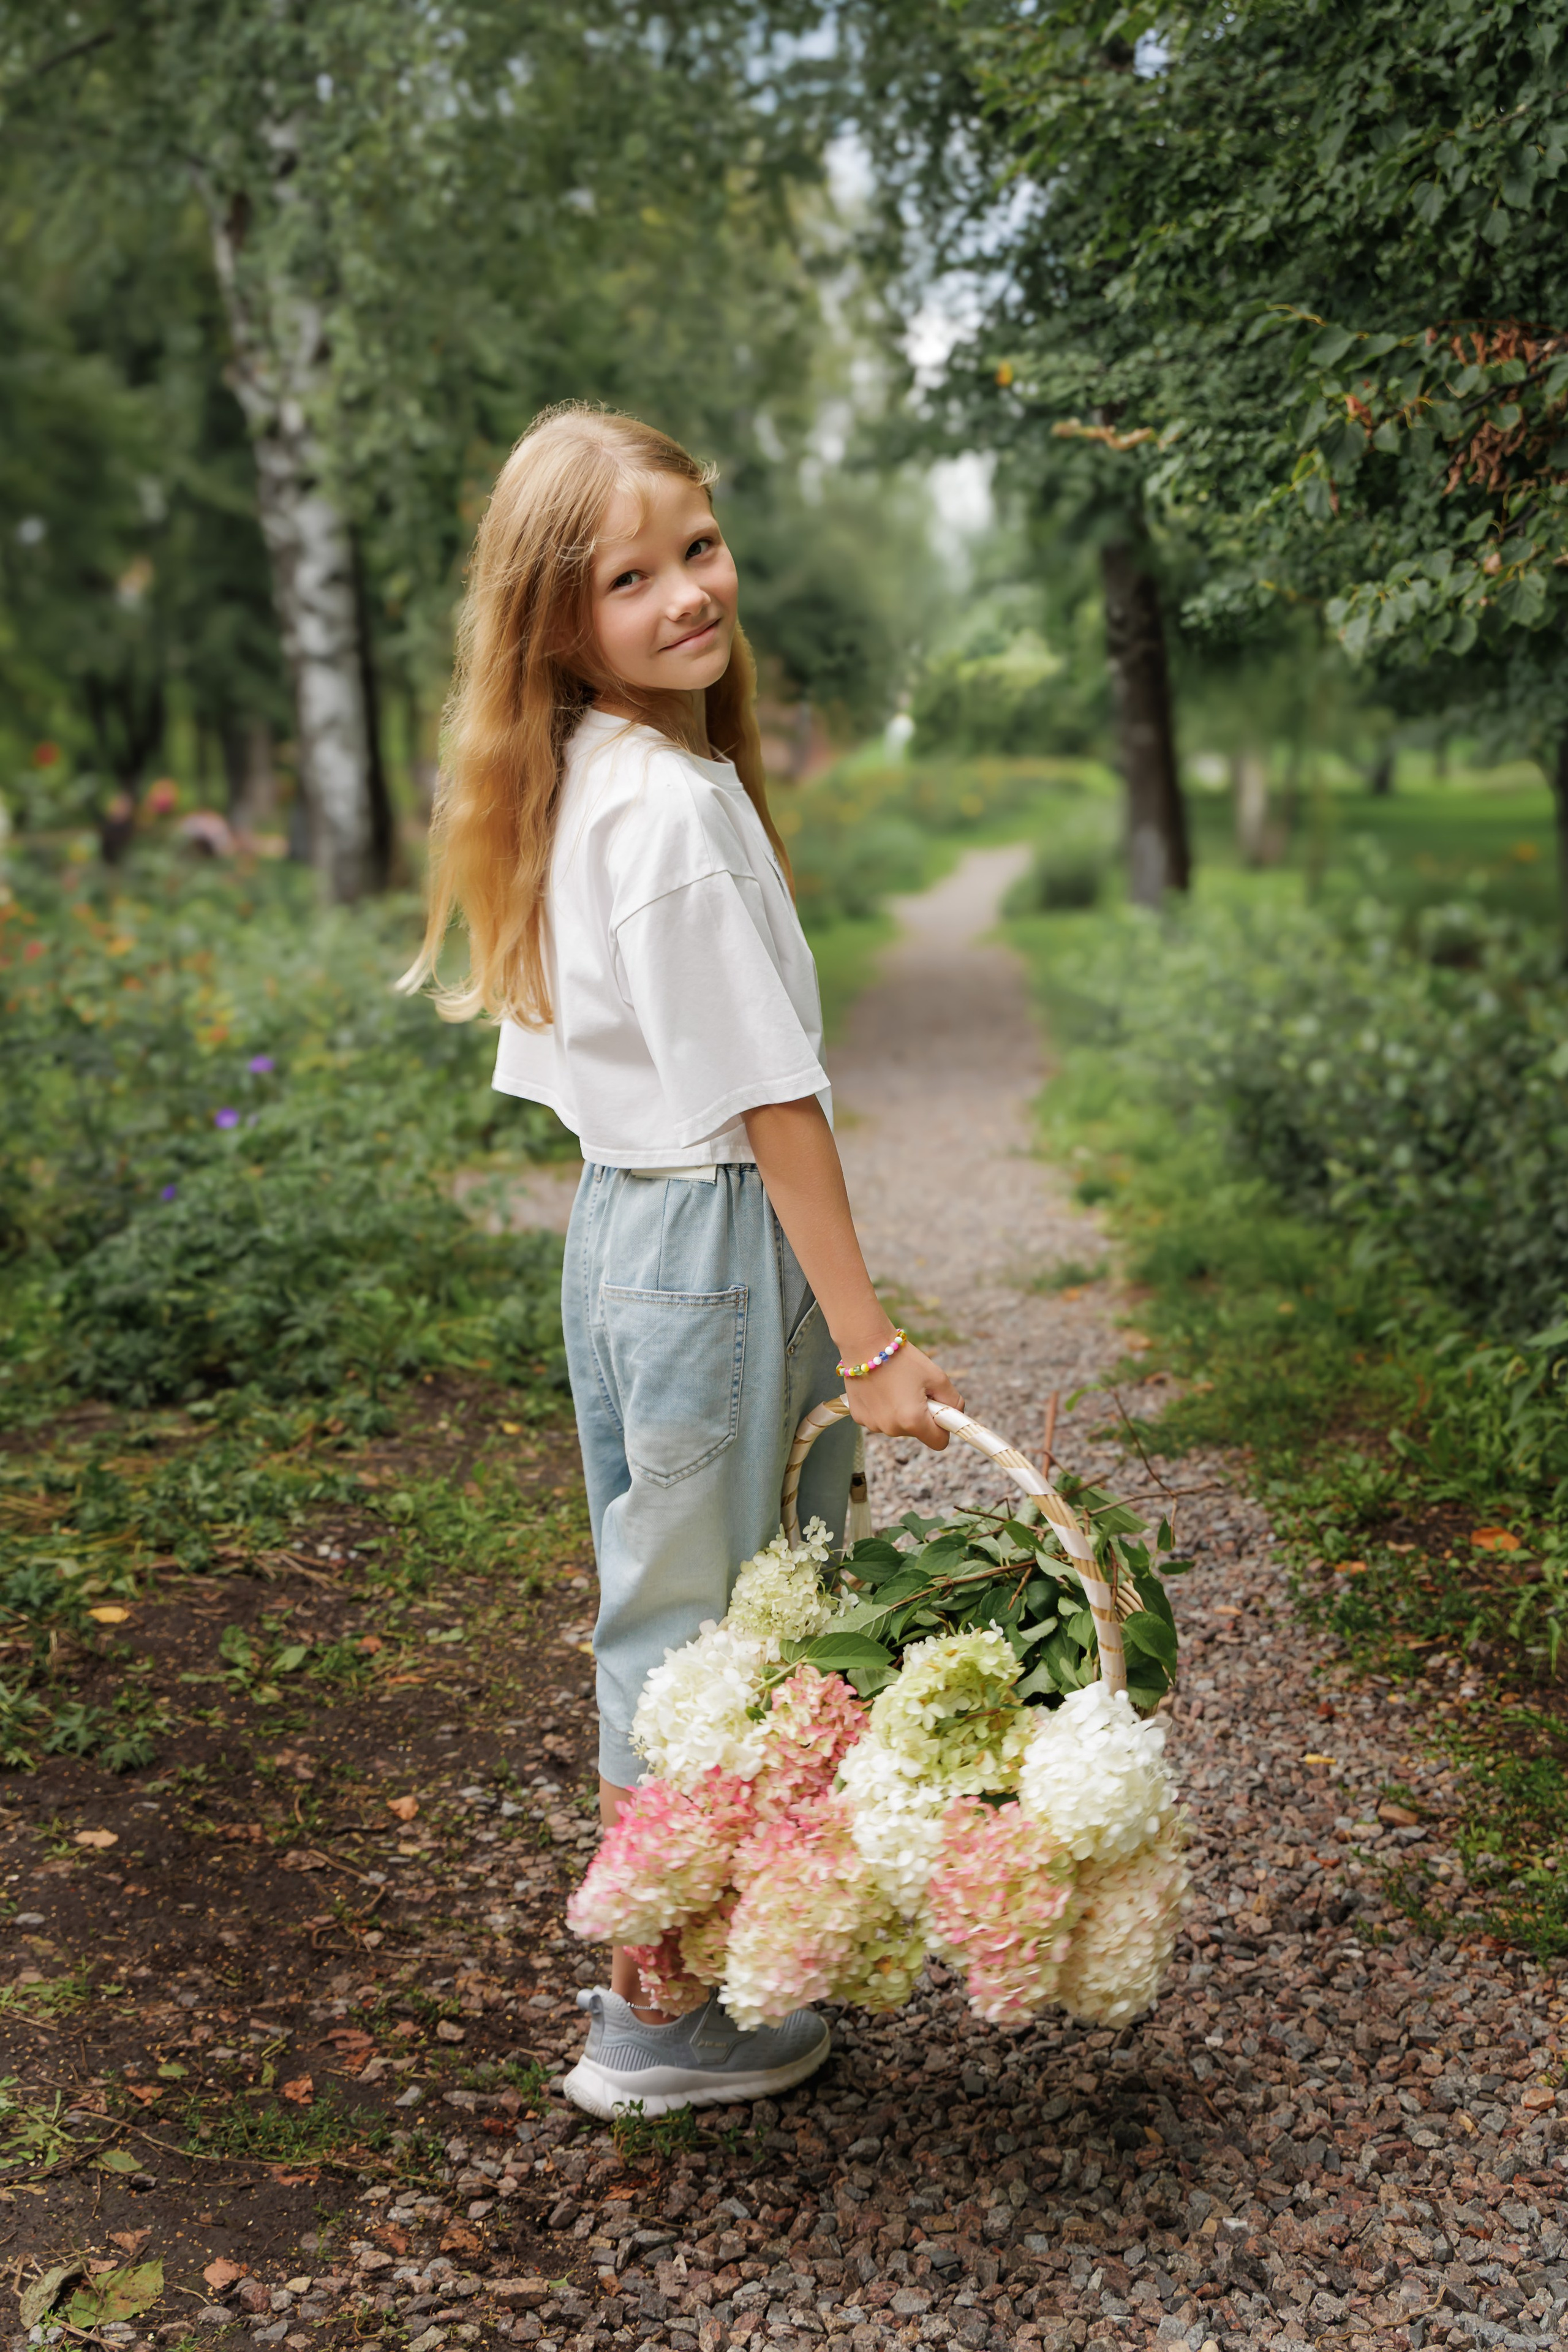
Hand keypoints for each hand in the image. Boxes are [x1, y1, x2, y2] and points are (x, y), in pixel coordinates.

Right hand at [841, 1339, 963, 1447]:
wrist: (864, 1343)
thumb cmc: (902, 1358)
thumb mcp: (937, 1377)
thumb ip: (953, 1401)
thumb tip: (956, 1415)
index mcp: (913, 1420)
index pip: (939, 1442)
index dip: (943, 1427)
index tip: (939, 1410)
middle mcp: (891, 1428)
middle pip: (917, 1432)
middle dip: (921, 1415)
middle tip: (915, 1389)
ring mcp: (872, 1424)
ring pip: (898, 1426)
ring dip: (901, 1412)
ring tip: (895, 1386)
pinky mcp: (859, 1418)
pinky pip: (880, 1419)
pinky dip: (884, 1408)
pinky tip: (880, 1388)